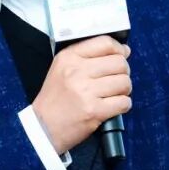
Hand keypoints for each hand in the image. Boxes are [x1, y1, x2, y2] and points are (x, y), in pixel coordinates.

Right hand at [32, 36, 131, 153]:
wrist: (43, 126)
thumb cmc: (55, 99)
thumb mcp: (62, 67)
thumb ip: (89, 56)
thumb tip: (123, 51)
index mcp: (69, 57)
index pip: (105, 43)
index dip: (119, 49)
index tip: (122, 55)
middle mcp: (77, 72)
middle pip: (119, 63)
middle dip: (123, 72)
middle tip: (116, 80)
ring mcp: (86, 92)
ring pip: (124, 83)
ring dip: (124, 90)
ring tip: (113, 94)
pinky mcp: (94, 111)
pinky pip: (124, 102)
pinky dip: (123, 105)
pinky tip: (113, 106)